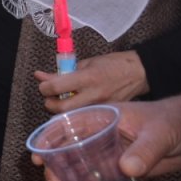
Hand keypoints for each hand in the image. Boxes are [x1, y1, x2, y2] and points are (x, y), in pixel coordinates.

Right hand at [32, 95, 180, 180]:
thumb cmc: (170, 122)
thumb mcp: (156, 134)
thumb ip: (143, 151)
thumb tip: (126, 169)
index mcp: (99, 118)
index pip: (65, 126)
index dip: (48, 140)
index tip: (38, 157)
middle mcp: (97, 135)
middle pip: (66, 151)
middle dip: (56, 171)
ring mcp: (105, 152)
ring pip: (78, 168)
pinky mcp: (116, 168)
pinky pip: (96, 180)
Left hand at [33, 51, 148, 113]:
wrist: (139, 73)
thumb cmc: (113, 64)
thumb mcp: (86, 63)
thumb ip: (63, 72)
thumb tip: (41, 76)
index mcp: (88, 77)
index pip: (57, 87)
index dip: (44, 87)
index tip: (44, 85)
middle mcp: (94, 94)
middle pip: (61, 108)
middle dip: (50, 104)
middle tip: (50, 98)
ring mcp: (101, 107)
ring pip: (72, 116)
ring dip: (62, 111)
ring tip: (64, 101)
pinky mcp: (106, 114)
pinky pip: (85, 118)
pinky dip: (76, 113)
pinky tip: (77, 106)